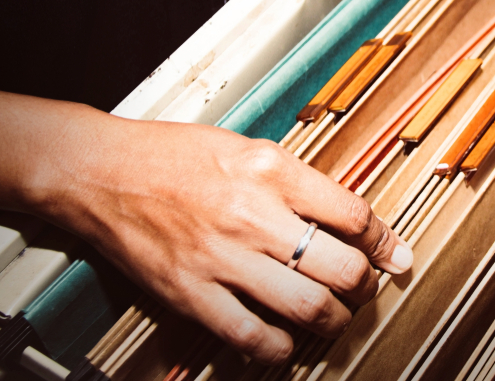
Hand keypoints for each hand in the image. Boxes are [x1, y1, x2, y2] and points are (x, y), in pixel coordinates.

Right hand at [31, 111, 412, 363]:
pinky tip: (287, 341)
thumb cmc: (169, 154)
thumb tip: (343, 215)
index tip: (396, 255)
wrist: (98, 171)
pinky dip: (280, 348)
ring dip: (334, 320)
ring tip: (335, 316)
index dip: (385, 241)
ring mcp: (222, 258)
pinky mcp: (191, 293)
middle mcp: (253, 214)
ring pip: (307, 307)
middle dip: (366, 285)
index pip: (353, 214)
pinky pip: (252, 336)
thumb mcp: (245, 146)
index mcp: (272, 170)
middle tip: (367, 287)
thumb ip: (295, 180)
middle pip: (341, 267)